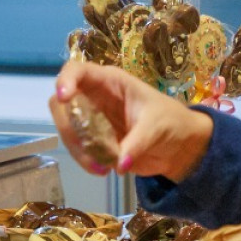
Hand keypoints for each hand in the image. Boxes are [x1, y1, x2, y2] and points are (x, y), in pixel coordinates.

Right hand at [50, 60, 213, 180]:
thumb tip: (119, 164)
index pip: (77, 71)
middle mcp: (94, 97)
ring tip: (103, 167)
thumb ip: (136, 144)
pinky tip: (104, 170)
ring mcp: (91, 120)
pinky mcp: (93, 141)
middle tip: (85, 146)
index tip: (65, 97)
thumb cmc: (171, 123)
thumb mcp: (156, 127)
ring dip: (78, 150)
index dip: (66, 80)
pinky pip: (77, 149)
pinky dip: (85, 161)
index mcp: (110, 82)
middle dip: (68, 127)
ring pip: (67, 130)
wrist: (179, 147)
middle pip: (62, 104)